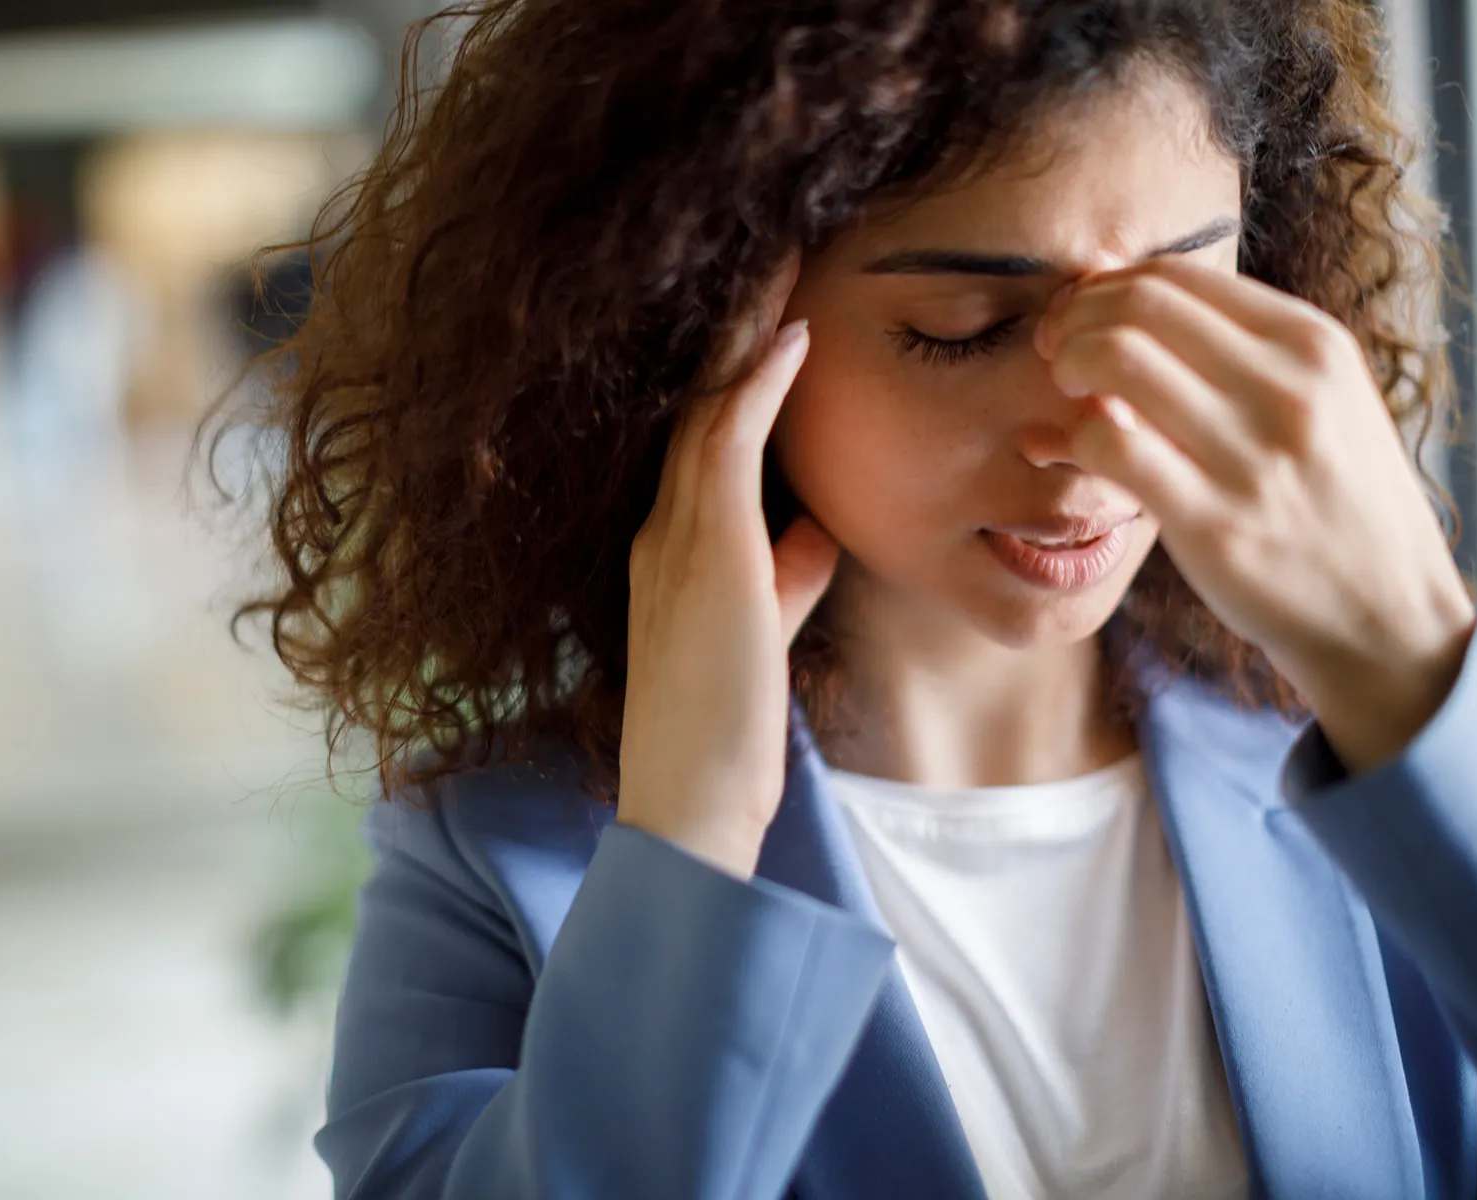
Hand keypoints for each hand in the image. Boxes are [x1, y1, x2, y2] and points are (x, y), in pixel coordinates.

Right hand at [617, 252, 841, 877]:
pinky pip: (725, 445)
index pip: (711, 430)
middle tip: (773, 246)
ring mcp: (676, 537)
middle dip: (737, 321)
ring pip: (707, 403)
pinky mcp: (705, 556)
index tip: (776, 307)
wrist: (689, 802)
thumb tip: (812, 528)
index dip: (741, 365)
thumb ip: (782, 575)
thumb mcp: (761, 632)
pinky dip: (756, 385)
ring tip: (780, 255)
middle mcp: (664, 526)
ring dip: (744, 328)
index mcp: (676, 544)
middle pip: (702, 397)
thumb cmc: (726, 729)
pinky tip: (788, 335)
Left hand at [1034, 257, 1476, 770]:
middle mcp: (1289, 388)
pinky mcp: (1213, 524)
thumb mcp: (1322, 402)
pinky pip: (1112, 446)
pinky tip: (1075, 451)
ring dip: (1068, 368)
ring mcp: (1252, 457)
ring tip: (1064, 395)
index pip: (1176, 277)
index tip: (1079, 319)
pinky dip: (1075, 437)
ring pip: (1117, 361)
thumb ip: (1235, 352)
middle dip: (1075, 320)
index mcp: (1313, 344)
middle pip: (1139, 307)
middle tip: (1054, 352)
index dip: (1106, 288)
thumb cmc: (1335, 502)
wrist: (1386, 616)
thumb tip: (1113, 294)